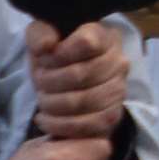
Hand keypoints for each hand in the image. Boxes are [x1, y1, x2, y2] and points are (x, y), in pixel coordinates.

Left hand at [25, 19, 128, 141]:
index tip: (45, 58)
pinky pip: (87, 124)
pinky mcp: (113, 115)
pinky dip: (60, 125)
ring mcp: (119, 89)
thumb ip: (40, 34)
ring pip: (83, 101)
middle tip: (39, 82)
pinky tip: (45, 119)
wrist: (65, 83)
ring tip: (42, 100)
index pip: (86, 42)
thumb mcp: (42, 36)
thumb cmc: (55, 55)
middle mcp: (119, 61)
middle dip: (50, 81)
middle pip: (80, 74)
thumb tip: (47, 46)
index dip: (59, 53)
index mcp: (104, 36)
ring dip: (53, 103)